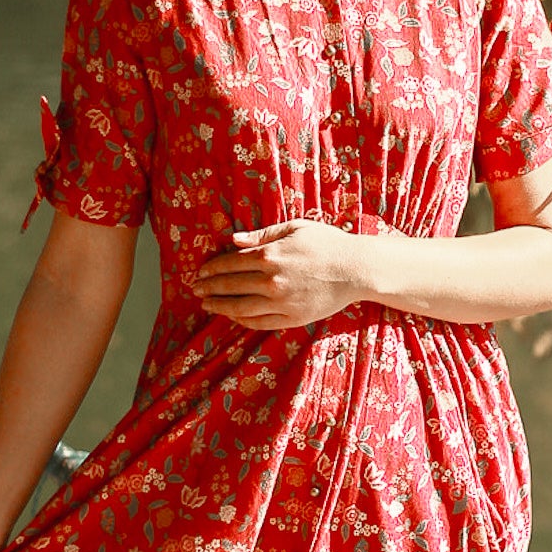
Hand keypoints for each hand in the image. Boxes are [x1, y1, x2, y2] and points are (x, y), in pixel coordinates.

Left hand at [194, 219, 369, 329]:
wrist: (356, 269)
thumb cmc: (327, 244)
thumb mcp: (294, 229)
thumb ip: (262, 235)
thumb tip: (233, 240)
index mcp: (270, 255)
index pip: (231, 263)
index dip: (211, 268)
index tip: (200, 271)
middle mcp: (272, 280)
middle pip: (230, 286)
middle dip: (209, 287)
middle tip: (195, 289)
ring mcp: (281, 302)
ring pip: (240, 307)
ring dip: (219, 306)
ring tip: (206, 304)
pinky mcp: (291, 318)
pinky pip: (258, 322)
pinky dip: (241, 320)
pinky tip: (231, 315)